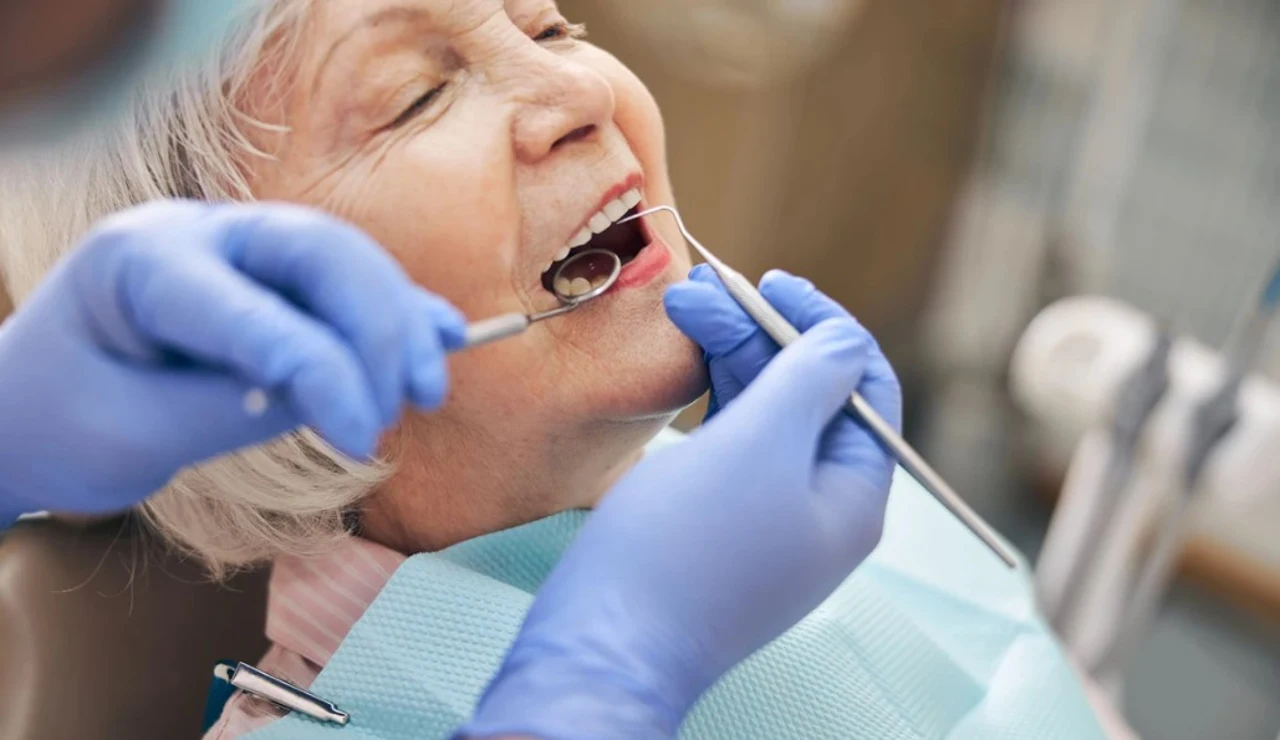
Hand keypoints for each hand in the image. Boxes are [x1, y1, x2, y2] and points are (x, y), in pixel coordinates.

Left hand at [0, 200, 463, 521]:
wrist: (25, 408)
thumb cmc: (59, 422)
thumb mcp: (132, 434)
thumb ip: (233, 410)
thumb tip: (334, 396)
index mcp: (140, 263)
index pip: (255, 314)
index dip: (323, 374)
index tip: (361, 440)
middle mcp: (196, 234)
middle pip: (318, 253)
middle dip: (378, 327)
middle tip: (410, 402)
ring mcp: (235, 247)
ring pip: (343, 260)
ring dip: (398, 321)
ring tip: (428, 389)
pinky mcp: (266, 276)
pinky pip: (344, 282)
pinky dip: (396, 310)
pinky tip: (444, 335)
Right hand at [464, 269, 900, 738]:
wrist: (604, 644)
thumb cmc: (687, 547)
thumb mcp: (760, 445)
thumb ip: (810, 379)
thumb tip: (846, 339)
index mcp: (853, 496)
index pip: (865, 390)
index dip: (825, 327)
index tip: (776, 283)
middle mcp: (818, 508)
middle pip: (808, 396)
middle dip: (761, 334)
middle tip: (703, 289)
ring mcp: (765, 518)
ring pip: (762, 415)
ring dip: (730, 356)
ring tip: (681, 305)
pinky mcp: (715, 524)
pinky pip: (729, 443)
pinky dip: (710, 397)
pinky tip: (684, 362)